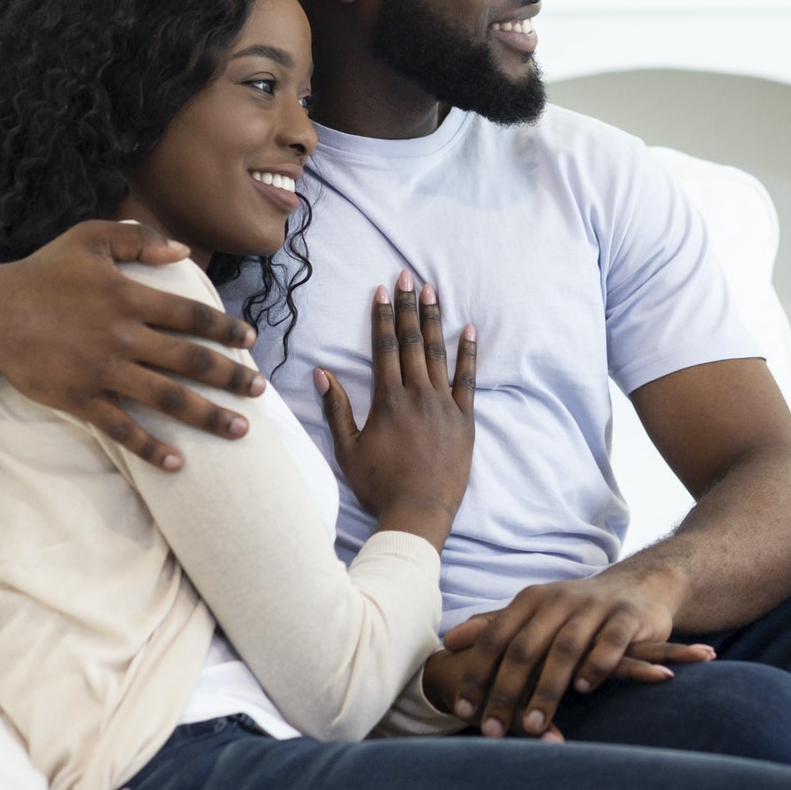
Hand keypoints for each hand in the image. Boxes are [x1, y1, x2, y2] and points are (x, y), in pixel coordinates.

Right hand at [0, 220, 263, 470]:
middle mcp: (122, 336)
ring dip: (207, 415)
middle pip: (189, 360)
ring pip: (166, 398)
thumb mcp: (89, 239)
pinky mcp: (81, 399)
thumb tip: (183, 249)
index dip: (225, 328)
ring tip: (239, 429)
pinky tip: (176, 461)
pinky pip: (121, 428)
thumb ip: (138, 237)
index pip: (190, 315)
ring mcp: (102, 371)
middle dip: (231, 376)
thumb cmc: (42, 273)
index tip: (250, 339)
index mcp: (128, 297)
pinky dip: (150, 447)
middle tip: (261, 389)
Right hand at [315, 271, 475, 550]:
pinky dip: (468, 353)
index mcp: (388, 401)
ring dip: (434, 320)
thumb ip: (337, 410)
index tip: (382, 291)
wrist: (419, 513)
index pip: (384, 347)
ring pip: (437, 353)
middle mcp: (418, 395)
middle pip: (411, 342)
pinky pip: (468, 379)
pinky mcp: (465, 419)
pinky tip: (468, 330)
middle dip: (408, 306)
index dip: (383, 317)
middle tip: (407, 276)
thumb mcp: (348, 450)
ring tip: (432, 291)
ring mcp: (444, 405)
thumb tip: (322, 374)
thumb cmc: (379, 485)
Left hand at [442, 571, 688, 738]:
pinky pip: (610, 642)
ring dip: (547, 689)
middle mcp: (560, 600)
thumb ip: (494, 627)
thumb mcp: (534, 613)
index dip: (476, 674)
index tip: (462, 710)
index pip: (496, 638)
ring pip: (565, 648)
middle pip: (526, 647)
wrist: (639, 588)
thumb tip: (449, 642)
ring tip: (532, 725)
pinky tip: (584, 689)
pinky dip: (595, 665)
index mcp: (532, 600)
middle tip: (491, 730)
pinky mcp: (627, 617)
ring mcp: (595, 607)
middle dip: (505, 691)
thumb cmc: (577, 610)